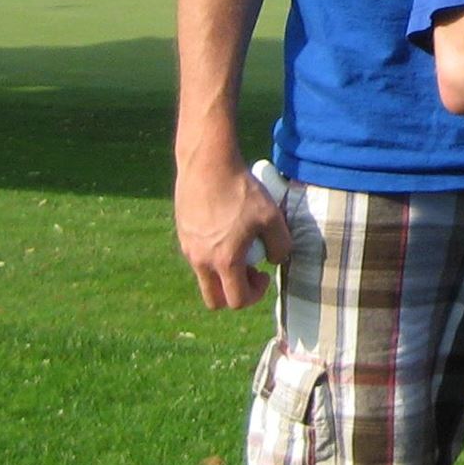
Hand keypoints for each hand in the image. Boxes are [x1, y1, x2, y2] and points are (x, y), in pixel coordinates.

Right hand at [174, 151, 291, 309]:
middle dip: (234, 292)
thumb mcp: (272, 217)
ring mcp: (188, 247)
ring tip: (239, 242)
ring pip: (205, 276)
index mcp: (224, 261)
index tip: (264, 274)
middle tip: (249, 269)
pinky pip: (198, 255)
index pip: (236, 301)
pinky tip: (226, 226)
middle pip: (214, 299)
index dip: (255, 295)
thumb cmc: (241, 190)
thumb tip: (274, 259)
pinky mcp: (183, 233)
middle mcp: (201, 260)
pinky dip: (212, 252)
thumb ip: (281, 245)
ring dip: (223, 271)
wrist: (208, 164)